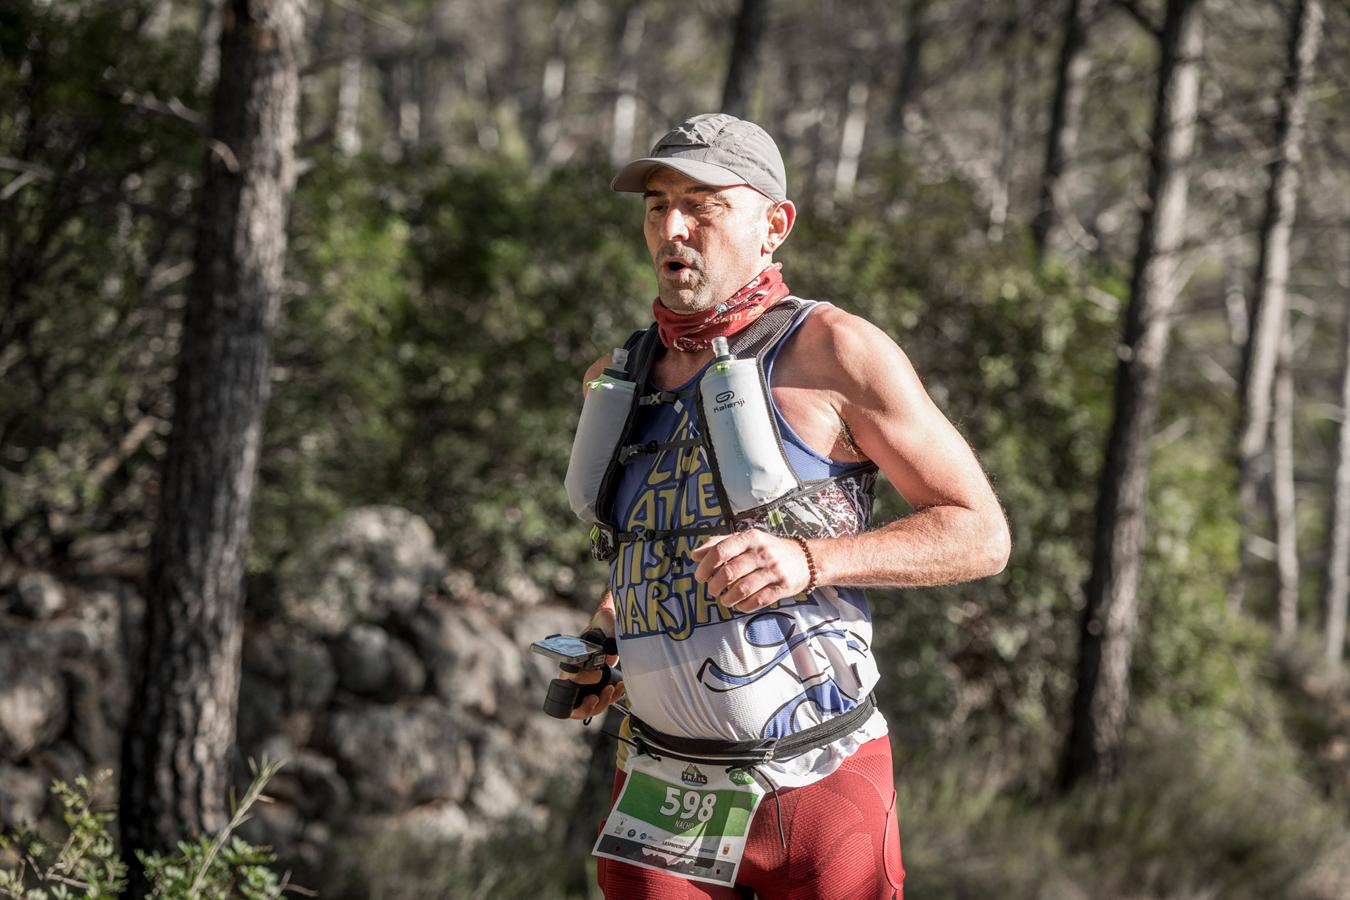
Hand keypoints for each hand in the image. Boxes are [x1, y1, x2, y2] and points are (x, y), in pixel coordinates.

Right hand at [562, 610, 623, 720]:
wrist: (611, 629)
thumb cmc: (605, 624)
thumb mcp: (606, 621)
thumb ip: (607, 624)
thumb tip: (610, 642)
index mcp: (572, 661)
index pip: (568, 678)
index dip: (581, 681)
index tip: (598, 674)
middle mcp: (575, 676)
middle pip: (572, 704)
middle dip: (585, 706)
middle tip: (597, 696)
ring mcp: (586, 685)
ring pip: (585, 709)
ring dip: (600, 705)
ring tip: (611, 691)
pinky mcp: (598, 689)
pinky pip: (599, 704)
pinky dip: (610, 700)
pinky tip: (619, 688)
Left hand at [690, 530, 812, 612]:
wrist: (805, 559)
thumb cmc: (769, 550)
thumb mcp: (747, 540)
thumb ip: (720, 544)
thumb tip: (695, 555)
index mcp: (750, 538)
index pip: (720, 551)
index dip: (706, 566)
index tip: (700, 577)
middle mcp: (762, 552)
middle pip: (729, 572)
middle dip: (715, 585)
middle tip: (712, 590)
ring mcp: (773, 570)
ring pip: (742, 589)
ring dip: (728, 598)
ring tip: (724, 599)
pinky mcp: (782, 586)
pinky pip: (758, 600)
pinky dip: (744, 605)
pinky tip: (739, 605)